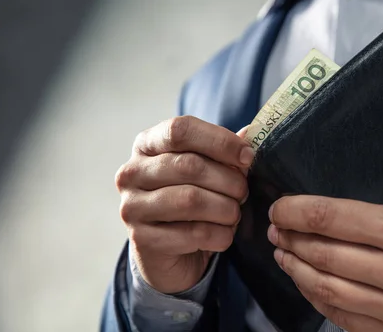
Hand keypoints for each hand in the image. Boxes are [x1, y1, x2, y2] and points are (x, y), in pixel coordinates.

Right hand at [116, 116, 253, 292]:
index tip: (248, 156)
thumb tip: (250, 132)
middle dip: (228, 180)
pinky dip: (220, 234)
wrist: (171, 253)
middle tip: (243, 192)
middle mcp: (132, 172)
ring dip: (226, 209)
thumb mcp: (209, 170)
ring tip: (234, 213)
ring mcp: (132, 207)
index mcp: (147, 144)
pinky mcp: (142, 240)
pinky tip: (223, 235)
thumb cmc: (192, 201)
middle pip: (189, 165)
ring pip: (191, 200)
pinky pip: (193, 233)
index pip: (181, 130)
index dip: (220, 141)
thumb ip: (226, 151)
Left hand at [267, 196, 382, 331]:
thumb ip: (378, 215)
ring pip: (328, 288)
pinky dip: (318, 298)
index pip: (332, 217)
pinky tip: (306, 283)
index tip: (279, 208)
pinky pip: (344, 317)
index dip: (296, 211)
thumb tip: (329, 218)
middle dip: (291, 239)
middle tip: (276, 230)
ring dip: (297, 269)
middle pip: (324, 253)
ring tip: (283, 254)